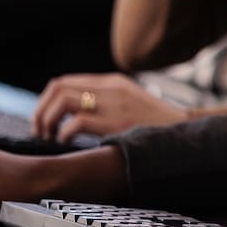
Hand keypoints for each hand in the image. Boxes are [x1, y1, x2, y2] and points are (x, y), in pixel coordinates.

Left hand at [32, 73, 186, 141]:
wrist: (187, 133)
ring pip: (62, 101)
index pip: (64, 82)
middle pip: (57, 88)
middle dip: (41, 111)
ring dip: (47, 121)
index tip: (44, 122)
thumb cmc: (159, 126)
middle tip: (40, 132)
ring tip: (49, 139)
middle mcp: (110, 88)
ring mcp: (113, 104)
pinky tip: (65, 143)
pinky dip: (63, 134)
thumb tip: (74, 116)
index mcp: (112, 82)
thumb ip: (107, 102)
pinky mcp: (116, 123)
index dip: (46, 102)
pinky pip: (76, 122)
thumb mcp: (132, 104)